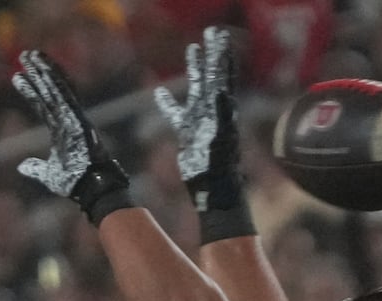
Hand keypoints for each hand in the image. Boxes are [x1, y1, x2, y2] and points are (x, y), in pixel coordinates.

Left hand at [13, 50, 132, 224]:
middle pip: (50, 90)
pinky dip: (55, 83)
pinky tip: (44, 70)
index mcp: (62, 131)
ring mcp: (73, 119)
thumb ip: (36, 168)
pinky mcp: (78, 120)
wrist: (91, 188)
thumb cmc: (74, 183)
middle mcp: (68, 120)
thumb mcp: (48, 175)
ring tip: (30, 56)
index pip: (43, 105)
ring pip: (56, 89)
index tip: (17, 78)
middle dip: (38, 72)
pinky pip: (65, 98)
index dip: (31, 90)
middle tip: (25, 55)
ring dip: (44, 71)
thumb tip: (21, 166)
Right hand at [153, 27, 243, 209]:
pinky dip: (168, 103)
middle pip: (212, 74)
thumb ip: (222, 114)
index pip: (221, 75)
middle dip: (212, 53)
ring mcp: (200, 120)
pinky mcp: (188, 132)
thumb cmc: (219, 166)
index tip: (220, 35)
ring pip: (197, 88)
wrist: (213, 187)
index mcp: (221, 108)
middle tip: (212, 31)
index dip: (221, 55)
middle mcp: (212, 110)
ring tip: (193, 48)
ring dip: (195, 68)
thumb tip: (222, 92)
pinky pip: (176, 113)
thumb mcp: (221, 139)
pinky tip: (159, 93)